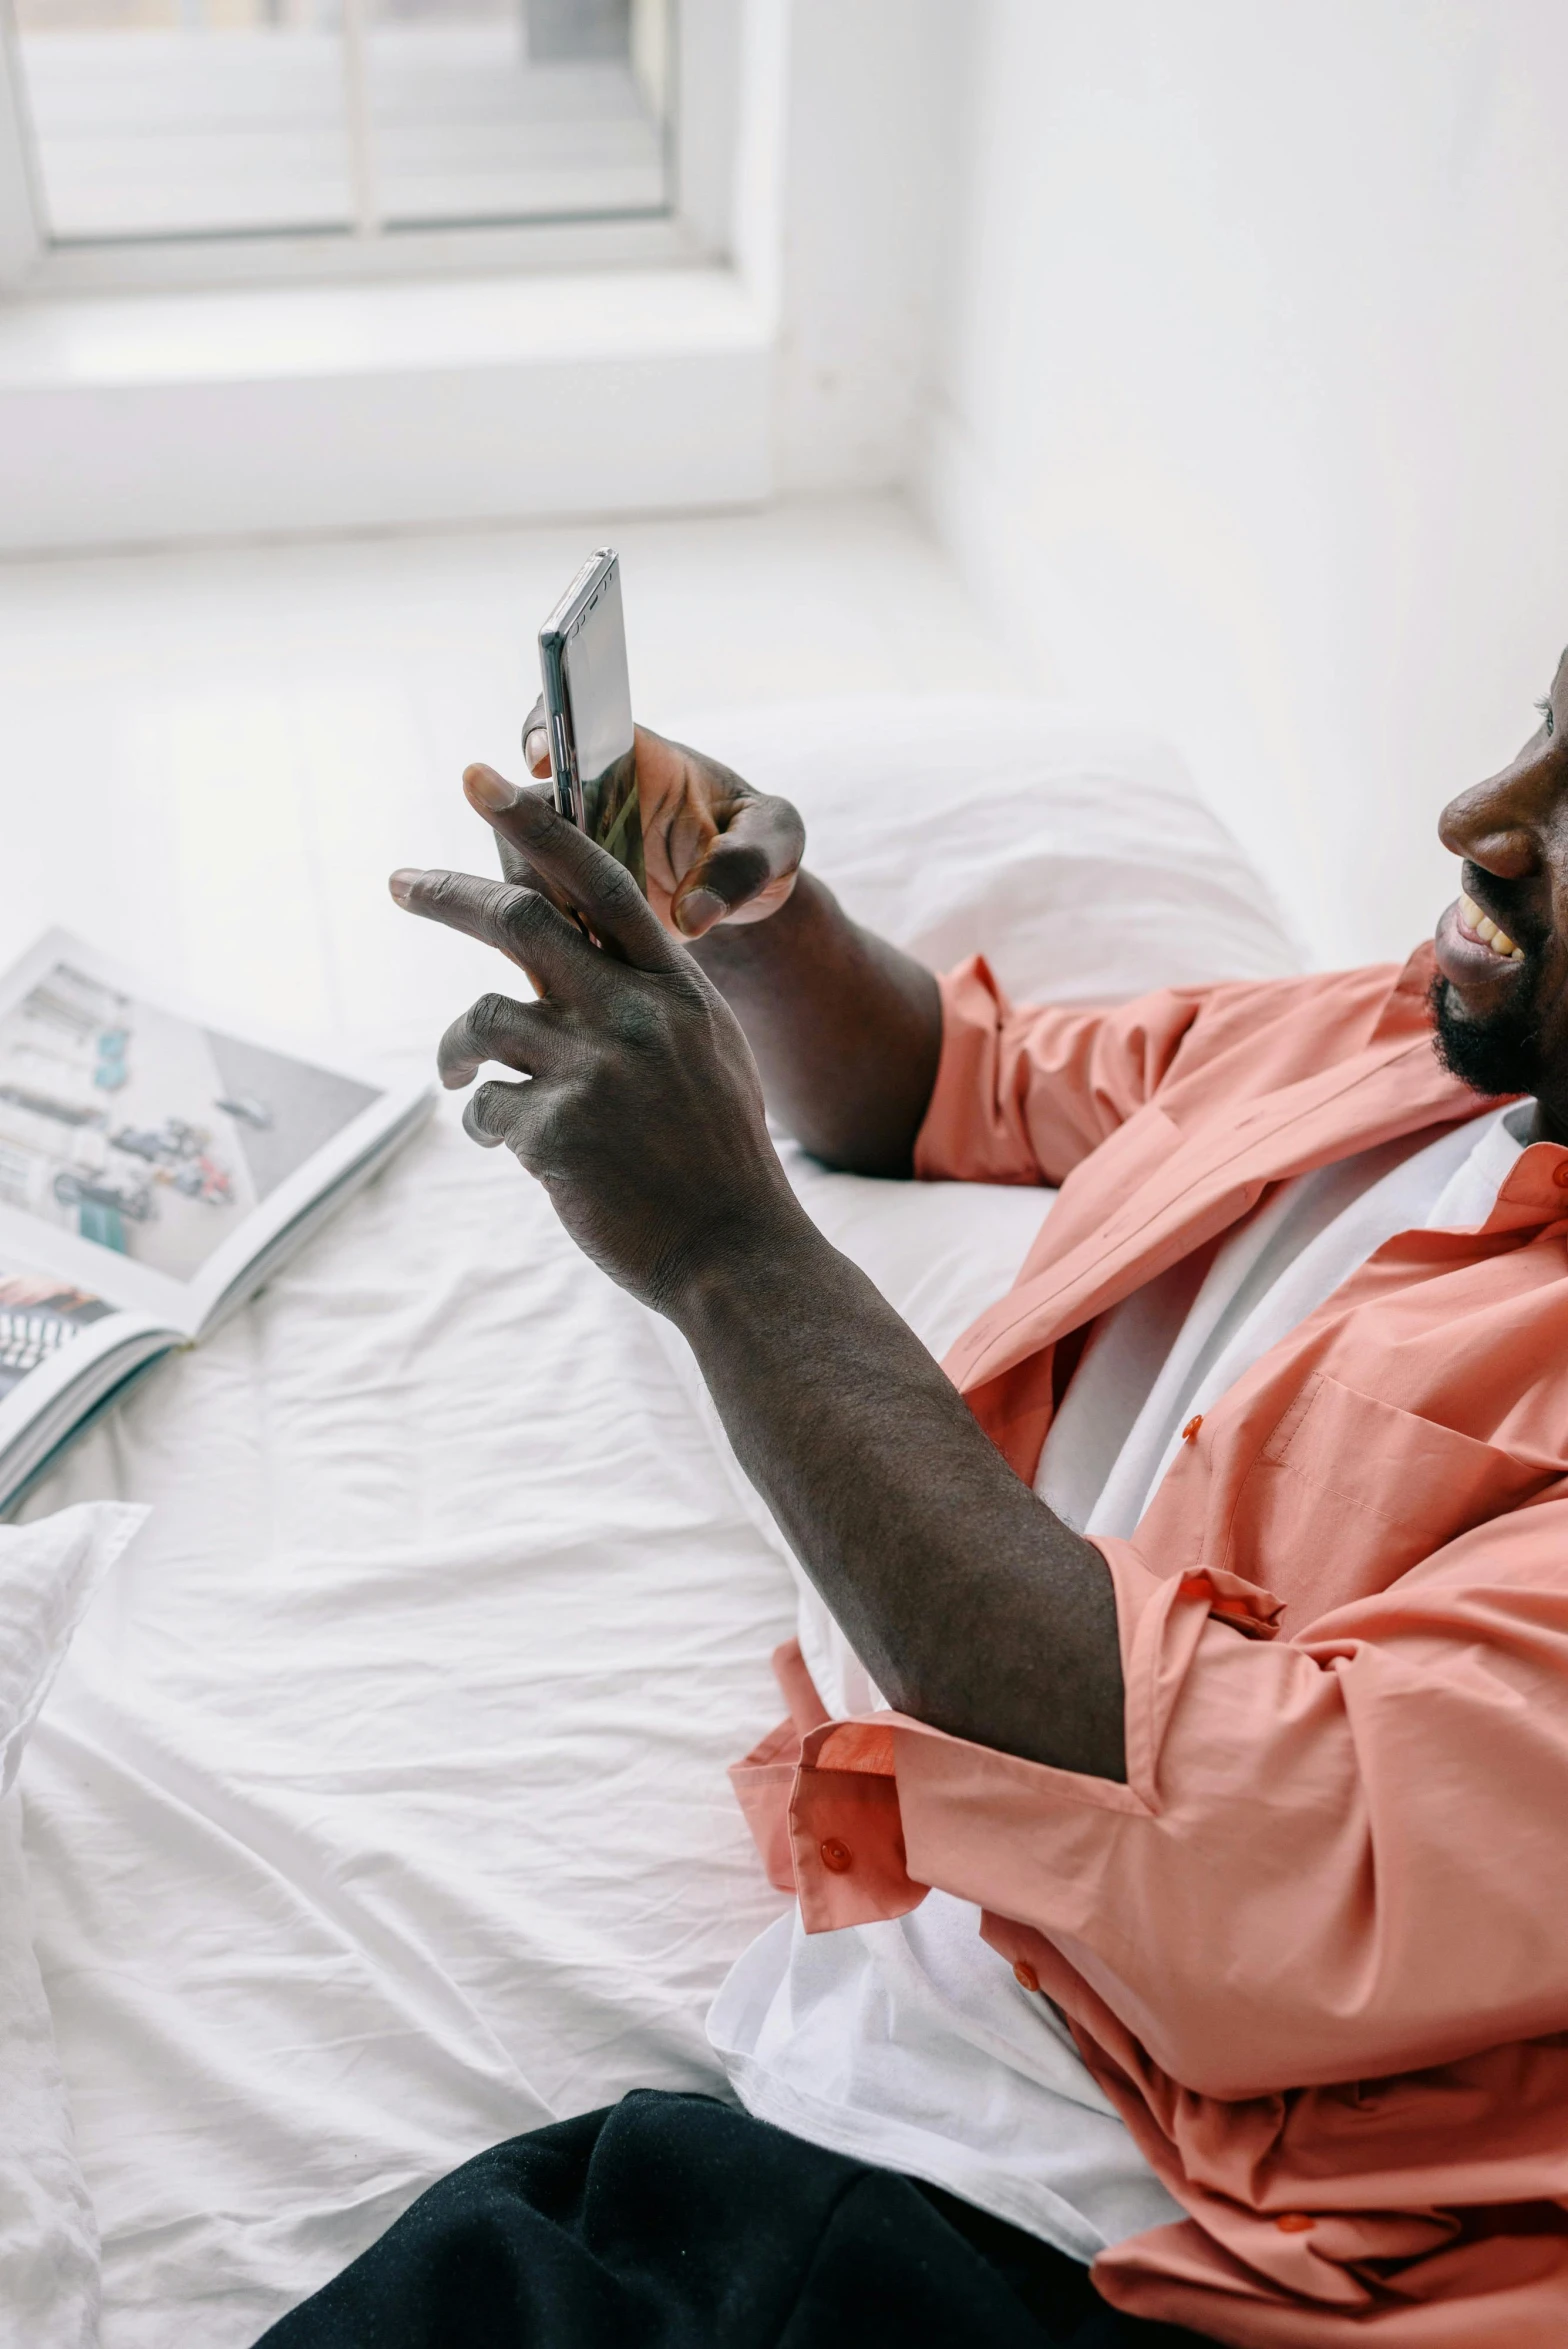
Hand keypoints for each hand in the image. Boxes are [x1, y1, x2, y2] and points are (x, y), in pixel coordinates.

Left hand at [389, 768, 806, 1311]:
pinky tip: (519, 1149)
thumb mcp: (706, 1052)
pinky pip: (486, 1109)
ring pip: (481, 1019)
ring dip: (456, 1049)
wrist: (739, 1254)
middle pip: (516, 923)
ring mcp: (596, 1072)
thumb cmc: (716, 1157)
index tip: (482, 779)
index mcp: (674, 987)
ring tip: (460, 1076)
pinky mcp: (557, 1133)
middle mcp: (635, 1014)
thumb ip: (647, 998)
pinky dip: (487, 1124)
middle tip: (399, 881)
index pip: (596, 881)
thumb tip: (566, 955)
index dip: (534, 825)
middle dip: (445, 894)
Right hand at [518, 700, 803, 939]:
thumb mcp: (775, 845)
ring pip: (521, 867)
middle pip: (525, 805)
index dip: (544, 733)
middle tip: (570, 893)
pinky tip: (586, 963)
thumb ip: (741, 866)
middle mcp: (589, 798)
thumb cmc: (758, 848)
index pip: (572, 725)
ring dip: (540, 903)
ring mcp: (572, 849)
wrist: (741, 899)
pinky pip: (536, 915)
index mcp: (636, 758)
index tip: (543, 762)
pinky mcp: (568, 898)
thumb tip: (692, 912)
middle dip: (529, 846)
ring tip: (592, 942)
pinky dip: (548, 940)